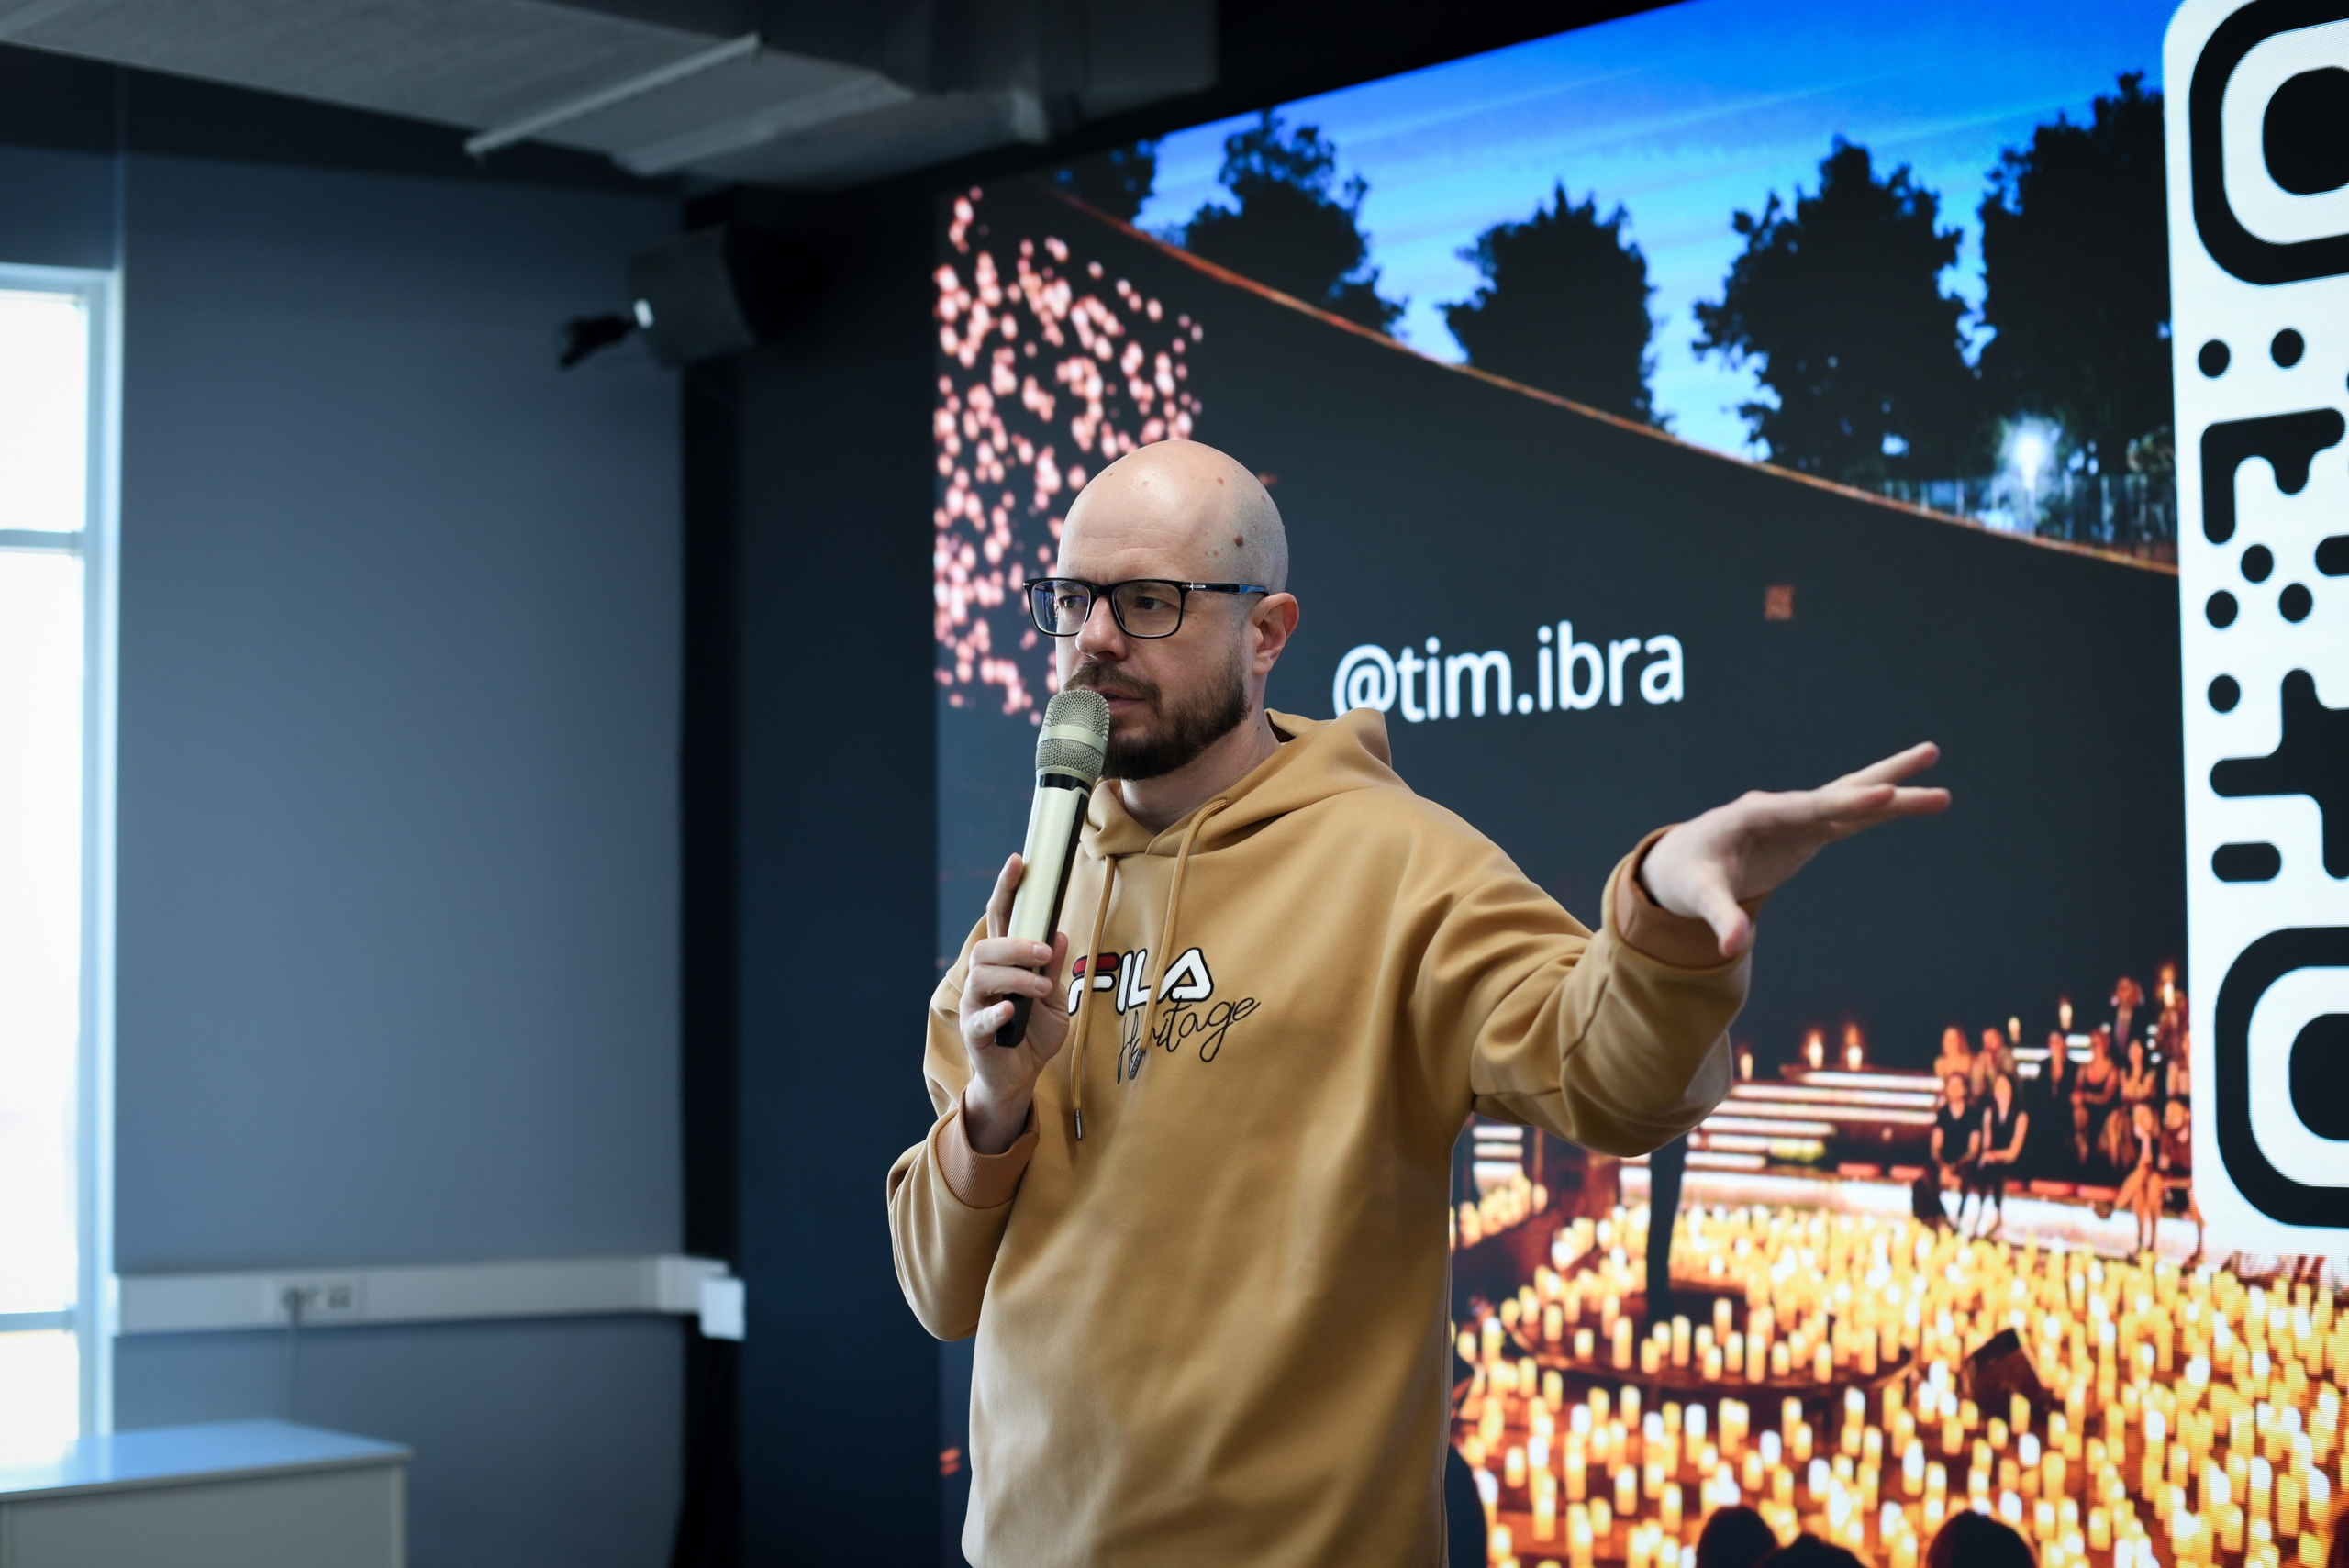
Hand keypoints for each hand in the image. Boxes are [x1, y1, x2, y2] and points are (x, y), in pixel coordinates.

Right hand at [956, 853, 1073, 1153]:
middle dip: (1017, 945)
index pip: (1001, 918)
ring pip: (982, 977)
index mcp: (1004, 963)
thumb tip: (1060, 933)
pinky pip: (981, 1018)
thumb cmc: (1035, 1033)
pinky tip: (1013, 1010)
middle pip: (987, 947)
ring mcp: (975, 1005)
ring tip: (1041, 988)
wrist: (1023, 1077)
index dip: (1007, 889)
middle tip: (1046, 953)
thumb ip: (1054, 969)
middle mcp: (983, 979)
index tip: (1019, 861)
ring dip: (1017, 977)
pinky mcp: (975, 1034)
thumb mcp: (1056, 998)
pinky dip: (997, 1012)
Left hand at [1639, 742, 1949, 958]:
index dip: (1843, 803)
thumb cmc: (1687, 877)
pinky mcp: (1805, 833)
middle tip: (1929, 759)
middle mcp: (1779, 808)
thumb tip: (1734, 946)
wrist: (1680, 865)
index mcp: (1752, 814)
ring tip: (1940, 788)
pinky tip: (1910, 803)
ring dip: (1894, 792)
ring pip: (1852, 801)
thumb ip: (1720, 918)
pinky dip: (1880, 812)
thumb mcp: (1698, 898)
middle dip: (1884, 781)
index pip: (1805, 807)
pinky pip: (1850, 820)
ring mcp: (1796, 818)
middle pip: (1839, 793)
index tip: (1882, 794)